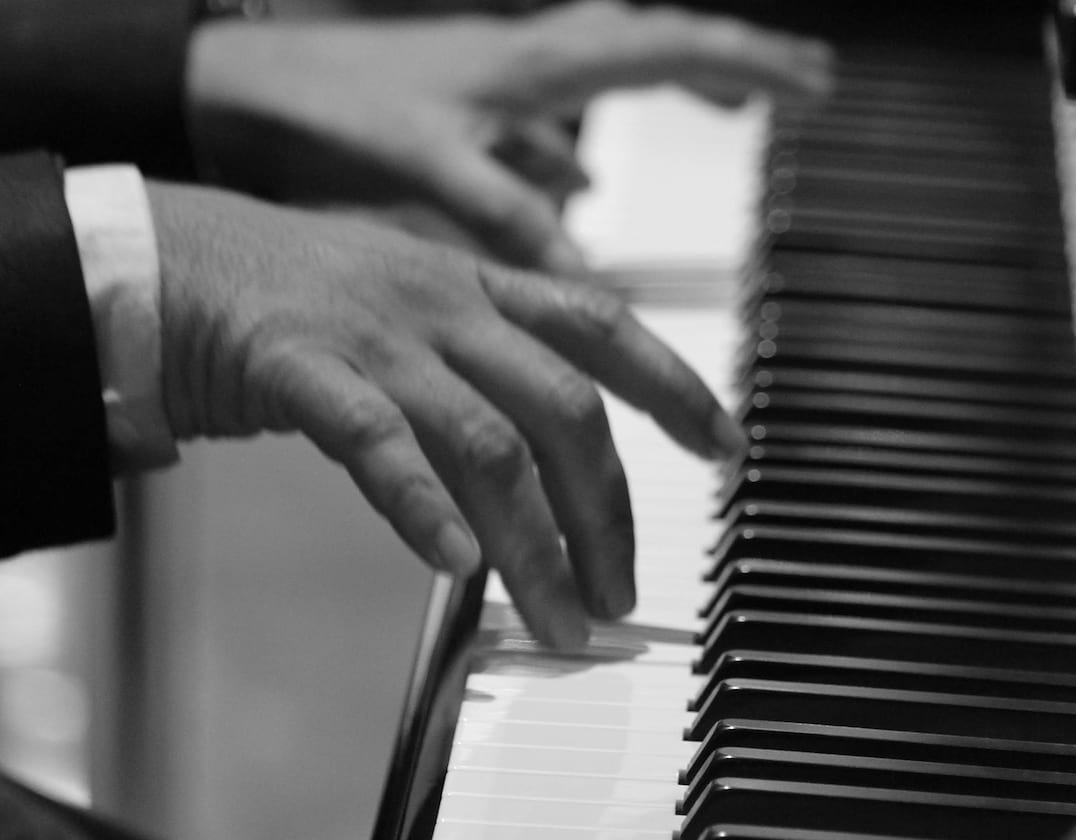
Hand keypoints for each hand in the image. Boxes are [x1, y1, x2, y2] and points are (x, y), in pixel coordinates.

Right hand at [148, 180, 742, 648]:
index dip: (675, 387)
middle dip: (608, 510)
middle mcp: (444, 303)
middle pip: (564, 407)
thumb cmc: (297, 297)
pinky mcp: (299, 367)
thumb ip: (481, 360)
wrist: (168, 256)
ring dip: (535, 543)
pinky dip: (421, 507)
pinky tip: (455, 565)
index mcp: (478, 285)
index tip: (725, 449)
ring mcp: (376, 334)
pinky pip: (375, 441)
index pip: (603, 328)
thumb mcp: (411, 307)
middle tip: (620, 593)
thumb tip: (545, 451)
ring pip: (487, 442)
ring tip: (559, 617)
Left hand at [185, 0, 831, 272]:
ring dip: (676, 83)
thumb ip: (511, 217)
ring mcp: (509, 76)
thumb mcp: (427, 169)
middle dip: (738, 60)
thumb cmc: (325, 111)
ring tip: (731, 108)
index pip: (668, 50)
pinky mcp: (478, 103)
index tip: (817, 83)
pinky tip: (586, 174)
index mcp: (535, 67)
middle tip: (809, 80)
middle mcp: (533, 60)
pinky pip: (560, 110)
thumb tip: (587, 276)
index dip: (750, 68)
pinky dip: (592, 138)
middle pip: (662, 42)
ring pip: (616, 67)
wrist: (244, 81)